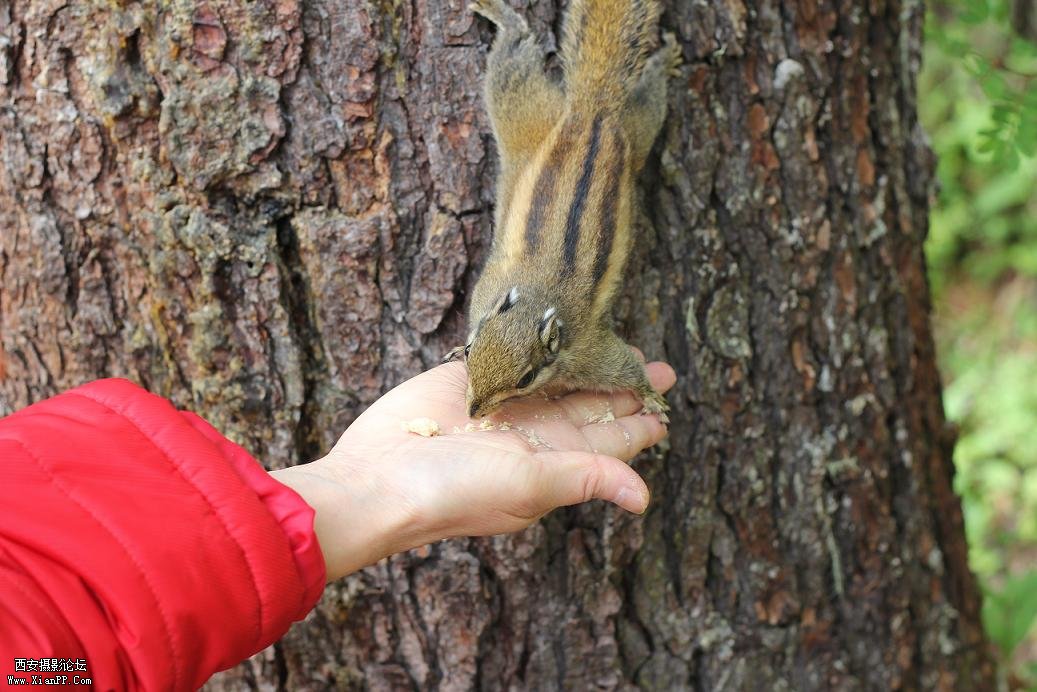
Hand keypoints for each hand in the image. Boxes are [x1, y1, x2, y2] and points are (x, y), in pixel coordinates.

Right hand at [272, 357, 674, 580]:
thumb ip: (587, 477)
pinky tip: (559, 327)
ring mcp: (503, 402)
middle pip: (589, 404)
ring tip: (618, 341)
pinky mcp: (472, 378)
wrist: (378, 476)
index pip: (609, 440)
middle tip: (659, 365)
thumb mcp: (530, 484)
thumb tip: (645, 498)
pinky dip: (537, 344)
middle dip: (622, 386)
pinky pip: (514, 356)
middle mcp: (532, 433)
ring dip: (586, 362)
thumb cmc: (454, 490)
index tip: (666, 398)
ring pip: (557, 376)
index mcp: (553, 461)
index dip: (639, 420)